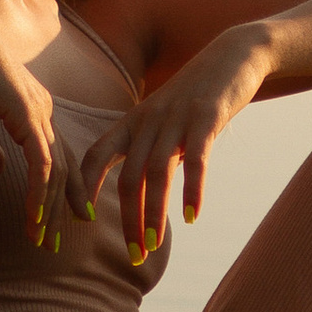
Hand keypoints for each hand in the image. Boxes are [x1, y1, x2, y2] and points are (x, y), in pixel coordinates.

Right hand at [0, 5, 59, 239]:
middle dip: (60, 208)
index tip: (69, 217)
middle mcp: (43, 112)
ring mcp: (39, 114)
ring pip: (53, 172)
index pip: (57, 155)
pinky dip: (39, 193)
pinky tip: (36, 216)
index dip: (65, 188)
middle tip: (54, 242)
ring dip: (47, 208)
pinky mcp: (27, 117)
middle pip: (61, 168)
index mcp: (35, 110)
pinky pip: (40, 164)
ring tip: (40, 238)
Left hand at [79, 23, 272, 261]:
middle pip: (129, 178)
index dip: (83, 188)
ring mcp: (176, 119)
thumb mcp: (163, 121)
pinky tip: (191, 217)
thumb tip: (143, 195)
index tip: (79, 220)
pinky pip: (196, 160)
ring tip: (154, 245)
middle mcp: (148, 122)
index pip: (95, 157)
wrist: (232, 55)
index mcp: (132, 123)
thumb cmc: (196, 96)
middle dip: (128, 221)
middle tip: (134, 256)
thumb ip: (150, 154)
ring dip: (154, 214)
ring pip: (157, 174)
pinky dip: (191, 191)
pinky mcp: (207, 118)